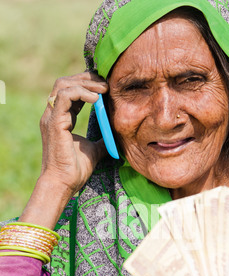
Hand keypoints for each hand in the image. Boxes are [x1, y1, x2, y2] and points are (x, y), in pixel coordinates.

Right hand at [40, 71, 108, 193]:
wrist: (63, 183)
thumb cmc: (75, 170)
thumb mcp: (94, 151)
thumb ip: (102, 140)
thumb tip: (115, 137)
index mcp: (61, 119)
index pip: (71, 91)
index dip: (88, 85)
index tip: (106, 88)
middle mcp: (54, 115)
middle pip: (66, 82)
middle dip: (87, 79)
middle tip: (106, 84)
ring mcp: (52, 117)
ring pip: (63, 85)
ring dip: (85, 83)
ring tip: (103, 90)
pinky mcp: (54, 122)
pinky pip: (65, 96)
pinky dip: (81, 92)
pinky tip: (96, 100)